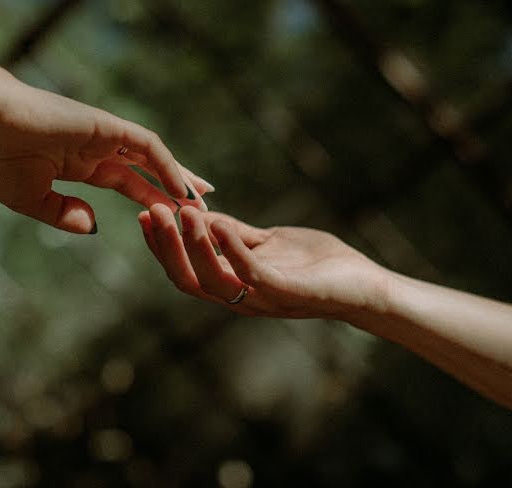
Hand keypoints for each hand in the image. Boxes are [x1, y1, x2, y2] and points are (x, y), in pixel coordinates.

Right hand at [0, 75, 210, 233]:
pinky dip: (166, 165)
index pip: (125, 183)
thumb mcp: (29, 199)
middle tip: (202, 210)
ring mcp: (102, 135)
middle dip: (174, 190)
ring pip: (152, 157)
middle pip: (146, 171)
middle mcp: (95, 148)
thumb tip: (94, 226)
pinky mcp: (105, 125)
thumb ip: (62, 213)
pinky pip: (146, 145)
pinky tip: (181, 187)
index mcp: (77, 164)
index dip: (149, 200)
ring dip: (178, 178)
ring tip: (203, 201)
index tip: (171, 218)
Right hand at [139, 205, 386, 317]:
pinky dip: (232, 248)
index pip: (185, 272)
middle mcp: (242, 299)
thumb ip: (236, 235)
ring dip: (193, 245)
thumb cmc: (318, 264)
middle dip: (167, 246)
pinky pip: (252, 274)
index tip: (145, 214)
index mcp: (234, 287)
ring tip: (181, 213)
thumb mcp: (270, 242)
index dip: (161, 247)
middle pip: (189, 279)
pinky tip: (219, 223)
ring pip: (214, 280)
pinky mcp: (288, 294)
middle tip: (152, 211)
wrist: (365, 283)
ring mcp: (264, 299)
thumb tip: (201, 216)